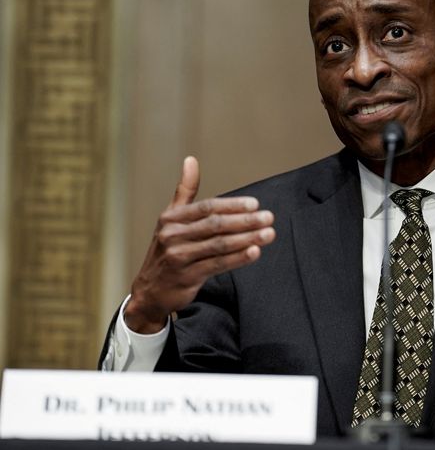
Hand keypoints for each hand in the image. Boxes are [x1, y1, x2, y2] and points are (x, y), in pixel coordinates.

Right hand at [125, 156, 275, 332]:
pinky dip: (238, 258)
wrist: (150, 290)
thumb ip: (184, 191)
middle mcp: (173, 235)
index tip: (255, 204)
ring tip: (269, 234)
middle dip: (245, 221)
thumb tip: (191, 160)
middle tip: (269, 218)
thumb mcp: (171, 219)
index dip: (232, 205)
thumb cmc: (167, 250)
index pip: (207, 208)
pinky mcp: (187, 277)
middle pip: (215, 225)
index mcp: (172, 218)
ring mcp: (179, 257)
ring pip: (219, 245)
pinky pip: (217, 265)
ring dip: (247, 239)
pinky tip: (255, 252)